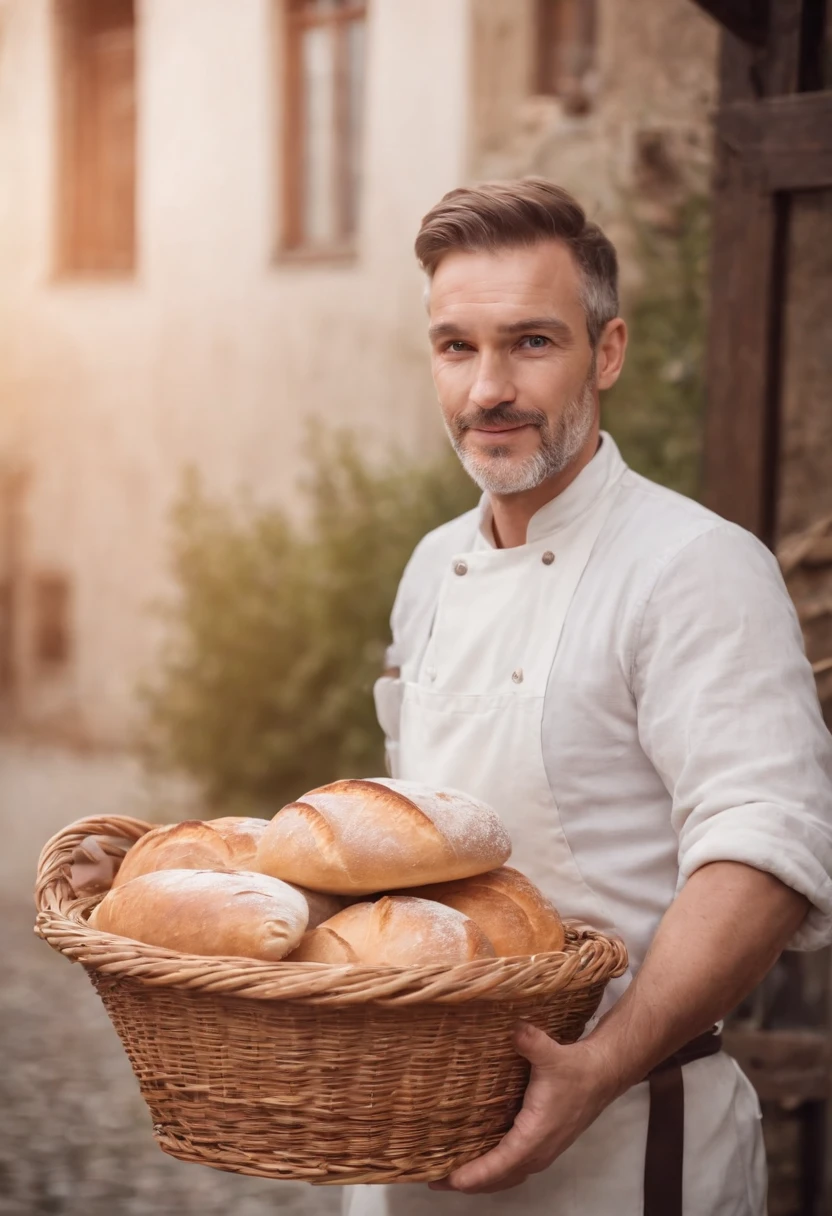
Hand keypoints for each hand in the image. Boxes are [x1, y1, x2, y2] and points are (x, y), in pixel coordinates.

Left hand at [429, 1022, 618, 1194]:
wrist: (602, 1076)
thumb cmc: (576, 1070)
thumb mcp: (551, 1054)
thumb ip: (530, 1041)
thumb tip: (515, 1028)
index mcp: (534, 1136)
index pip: (500, 1165)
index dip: (474, 1174)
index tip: (450, 1179)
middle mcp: (537, 1152)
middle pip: (497, 1179)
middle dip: (467, 1182)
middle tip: (435, 1179)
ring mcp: (540, 1152)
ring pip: (506, 1177)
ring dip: (480, 1180)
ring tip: (450, 1175)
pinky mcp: (542, 1146)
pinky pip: (512, 1168)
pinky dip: (493, 1171)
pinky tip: (477, 1159)